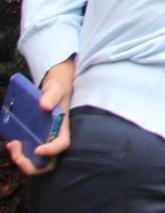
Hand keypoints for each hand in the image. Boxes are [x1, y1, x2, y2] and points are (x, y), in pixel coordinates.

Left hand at [7, 58, 72, 174]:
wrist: (54, 87)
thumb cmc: (58, 87)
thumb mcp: (56, 87)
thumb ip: (51, 95)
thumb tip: (44, 106)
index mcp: (63, 127)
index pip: (62, 144)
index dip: (51, 151)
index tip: (38, 149)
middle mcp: (55, 138)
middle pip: (48, 163)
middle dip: (31, 165)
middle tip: (17, 156)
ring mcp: (46, 141)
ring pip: (37, 162)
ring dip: (22, 160)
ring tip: (12, 146)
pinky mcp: (36, 140)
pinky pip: (28, 155)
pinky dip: (19, 153)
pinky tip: (11, 143)